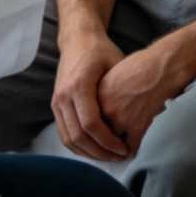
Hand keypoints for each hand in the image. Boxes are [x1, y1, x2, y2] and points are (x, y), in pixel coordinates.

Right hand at [51, 32, 128, 160]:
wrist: (78, 39)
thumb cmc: (101, 50)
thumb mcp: (116, 63)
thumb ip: (122, 90)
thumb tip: (139, 118)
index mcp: (78, 84)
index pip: (91, 124)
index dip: (108, 141)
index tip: (124, 149)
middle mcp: (63, 95)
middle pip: (78, 137)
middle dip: (100, 152)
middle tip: (118, 157)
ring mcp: (57, 101)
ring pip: (69, 139)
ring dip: (89, 153)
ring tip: (108, 156)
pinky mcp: (56, 105)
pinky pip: (65, 134)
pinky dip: (79, 146)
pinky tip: (96, 148)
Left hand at [96, 41, 184, 155]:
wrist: (165, 66)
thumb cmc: (144, 66)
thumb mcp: (116, 74)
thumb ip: (106, 94)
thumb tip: (104, 110)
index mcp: (98, 93)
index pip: (90, 119)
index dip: (96, 127)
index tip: (101, 132)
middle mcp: (106, 107)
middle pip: (99, 134)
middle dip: (104, 140)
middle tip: (109, 144)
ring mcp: (121, 119)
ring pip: (112, 144)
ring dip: (117, 147)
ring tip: (122, 148)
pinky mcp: (138, 128)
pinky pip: (130, 149)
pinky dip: (131, 150)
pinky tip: (135, 145)